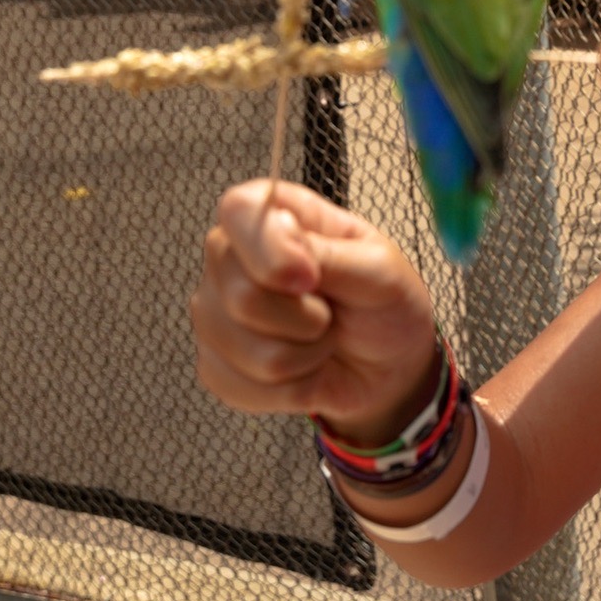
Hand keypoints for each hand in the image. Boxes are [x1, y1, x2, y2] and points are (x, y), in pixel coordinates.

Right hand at [191, 180, 438, 442]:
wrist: (387, 366)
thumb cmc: (382, 303)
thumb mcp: (378, 268)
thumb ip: (329, 253)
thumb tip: (285, 247)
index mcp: (272, 214)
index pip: (239, 211)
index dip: (271, 250)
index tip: (311, 278)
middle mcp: (232, 257)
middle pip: (240, 294)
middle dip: (305, 319)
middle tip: (330, 312)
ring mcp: (215, 311)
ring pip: (243, 348)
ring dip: (301, 356)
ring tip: (319, 338)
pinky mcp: (214, 364)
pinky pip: (240, 387)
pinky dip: (289, 389)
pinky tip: (303, 368)